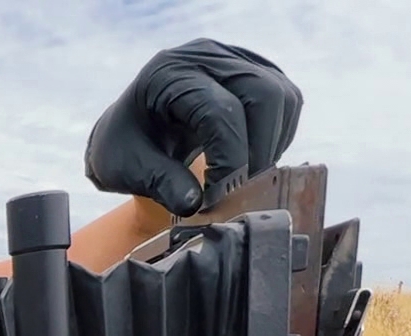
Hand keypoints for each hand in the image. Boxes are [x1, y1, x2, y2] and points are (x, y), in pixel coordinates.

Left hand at [85, 38, 302, 216]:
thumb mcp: (125, 167)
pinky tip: (250, 159)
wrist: (131, 129)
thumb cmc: (124, 145)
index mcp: (170, 73)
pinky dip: (276, 137)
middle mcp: (206, 56)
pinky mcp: (255, 73)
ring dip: (270, 145)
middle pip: (262, 94)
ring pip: (281, 98)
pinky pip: (286, 103)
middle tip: (235, 188)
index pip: (220, 110)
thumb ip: (159, 183)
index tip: (215, 197)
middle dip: (257, 150)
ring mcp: (235, 60)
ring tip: (241, 177)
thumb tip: (194, 204)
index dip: (229, 159)